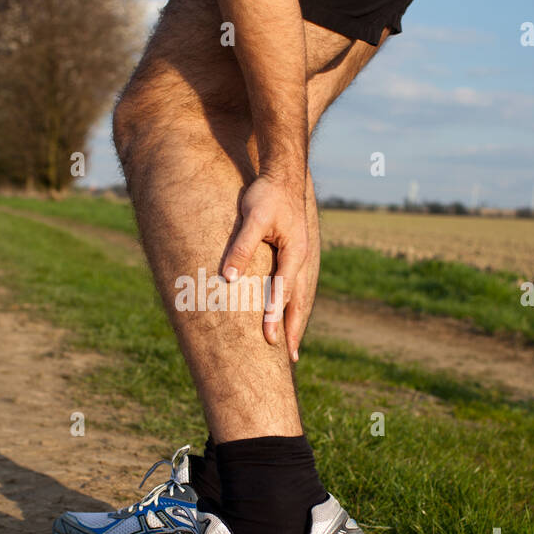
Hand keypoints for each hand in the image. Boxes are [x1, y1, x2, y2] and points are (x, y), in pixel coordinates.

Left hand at [222, 174, 307, 356]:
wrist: (284, 175)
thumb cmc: (267, 194)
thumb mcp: (252, 216)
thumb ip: (242, 247)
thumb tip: (230, 277)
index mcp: (296, 252)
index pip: (284, 290)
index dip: (277, 315)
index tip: (270, 337)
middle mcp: (303, 259)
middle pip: (300, 301)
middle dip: (294, 329)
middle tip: (289, 358)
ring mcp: (303, 259)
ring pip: (302, 297)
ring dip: (297, 322)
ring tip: (292, 348)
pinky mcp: (298, 257)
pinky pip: (298, 288)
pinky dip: (295, 307)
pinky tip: (289, 317)